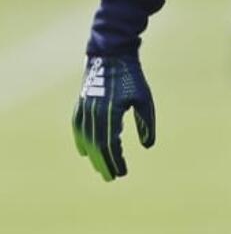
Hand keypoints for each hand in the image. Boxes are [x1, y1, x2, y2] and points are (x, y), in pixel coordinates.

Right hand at [72, 55, 155, 180]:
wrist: (111, 56)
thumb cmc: (131, 77)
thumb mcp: (144, 99)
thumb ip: (146, 123)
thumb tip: (148, 146)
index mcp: (110, 114)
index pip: (111, 146)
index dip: (116, 161)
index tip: (123, 173)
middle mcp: (93, 115)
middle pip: (97, 148)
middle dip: (104, 164)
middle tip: (112, 178)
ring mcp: (83, 111)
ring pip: (86, 141)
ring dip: (93, 157)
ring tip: (102, 168)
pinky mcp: (79, 106)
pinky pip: (78, 130)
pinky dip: (81, 143)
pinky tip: (85, 152)